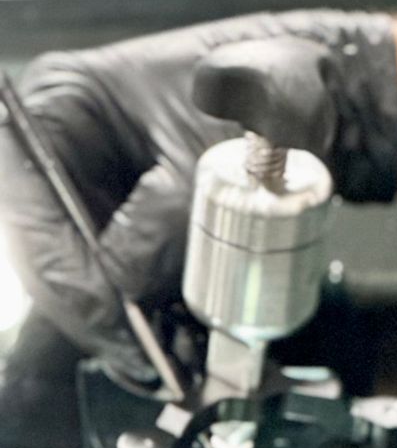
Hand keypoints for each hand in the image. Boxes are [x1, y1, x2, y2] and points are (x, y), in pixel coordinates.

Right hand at [0, 11, 396, 379]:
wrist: (316, 98)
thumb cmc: (271, 85)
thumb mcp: (224, 142)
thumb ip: (171, 214)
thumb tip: (131, 280)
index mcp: (61, 105)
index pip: (24, 202)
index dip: (62, 270)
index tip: (112, 315)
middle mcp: (61, 154)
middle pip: (46, 256)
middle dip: (96, 315)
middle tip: (150, 358)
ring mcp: (90, 199)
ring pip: (83, 285)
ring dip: (125, 330)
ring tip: (178, 362)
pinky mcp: (125, 237)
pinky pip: (123, 291)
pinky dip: (152, 324)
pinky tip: (188, 346)